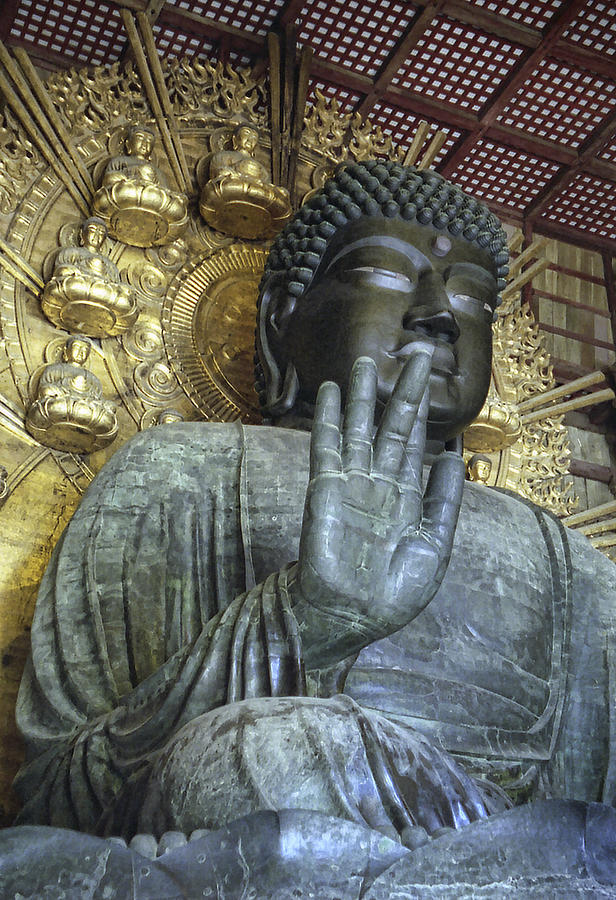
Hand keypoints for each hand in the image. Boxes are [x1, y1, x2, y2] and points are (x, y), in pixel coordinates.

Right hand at [291, 350, 463, 665]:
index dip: (422, 410)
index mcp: (406, 496)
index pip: (415, 443)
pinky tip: (328, 392)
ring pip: (358, 429)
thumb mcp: (434, 547)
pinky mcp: (324, 488)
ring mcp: (350, 483)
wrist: (352, 616)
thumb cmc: (394, 593)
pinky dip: (327, 418)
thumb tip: (455, 456)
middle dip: (402, 392)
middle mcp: (378, 482)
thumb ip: (443, 502)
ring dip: (361, 396)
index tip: (430, 378)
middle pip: (391, 427)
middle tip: (416, 353)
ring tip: (365, 362)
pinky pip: (327, 447)